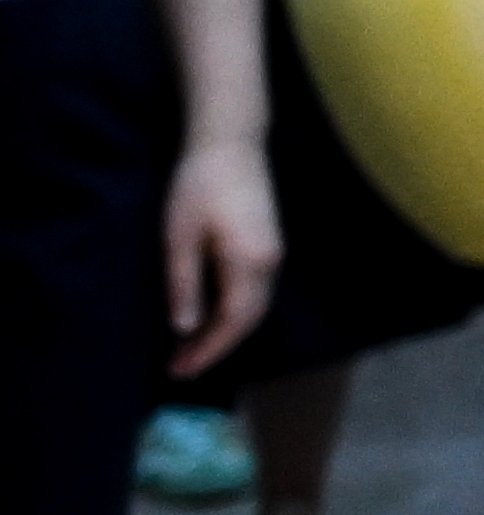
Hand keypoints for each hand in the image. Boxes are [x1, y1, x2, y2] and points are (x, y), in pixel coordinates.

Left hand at [159, 129, 275, 374]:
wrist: (231, 144)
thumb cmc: (199, 185)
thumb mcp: (180, 236)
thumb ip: (184, 284)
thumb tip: (184, 328)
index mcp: (249, 262)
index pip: (233, 321)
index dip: (208, 350)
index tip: (180, 370)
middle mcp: (270, 264)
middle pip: (248, 320)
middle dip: (216, 347)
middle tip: (180, 367)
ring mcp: (273, 255)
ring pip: (253, 308)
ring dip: (224, 332)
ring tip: (189, 348)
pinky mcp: (267, 247)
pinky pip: (254, 292)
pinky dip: (233, 314)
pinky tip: (209, 317)